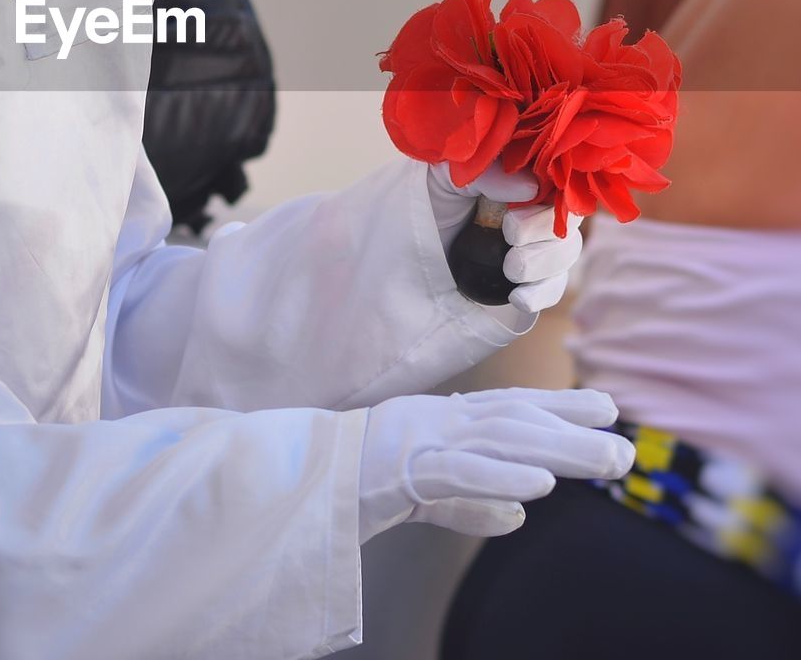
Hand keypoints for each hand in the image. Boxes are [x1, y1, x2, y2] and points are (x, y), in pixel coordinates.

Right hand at [357, 387, 632, 541]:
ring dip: (556, 450)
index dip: (558, 406)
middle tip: (623, 449)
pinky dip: (500, 477)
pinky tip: (539, 485)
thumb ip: (469, 502)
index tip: (608, 409)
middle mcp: (437, 421)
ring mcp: (420, 440)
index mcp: (441, 422)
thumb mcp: (423, 494)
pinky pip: (458, 471)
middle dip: (572, 432)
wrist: (299, 480)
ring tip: (603, 462)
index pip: (508, 409)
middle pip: (514, 421)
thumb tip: (517, 515)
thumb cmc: (356, 480)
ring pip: (498, 439)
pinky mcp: (402, 469)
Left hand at [426, 162, 582, 313]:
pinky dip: (541, 293)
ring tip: (510, 267)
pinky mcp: (530, 282)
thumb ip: (483, 173)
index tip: (520, 206)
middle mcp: (532, 212)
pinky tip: (518, 297)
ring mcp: (534, 248)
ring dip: (542, 262)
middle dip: (542, 230)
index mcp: (518, 179)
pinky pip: (554, 288)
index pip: (556, 183)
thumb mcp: (444, 178)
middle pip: (567, 219)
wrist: (404, 253)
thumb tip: (529, 186)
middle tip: (510, 234)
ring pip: (567, 252)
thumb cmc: (426, 204)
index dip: (549, 196)